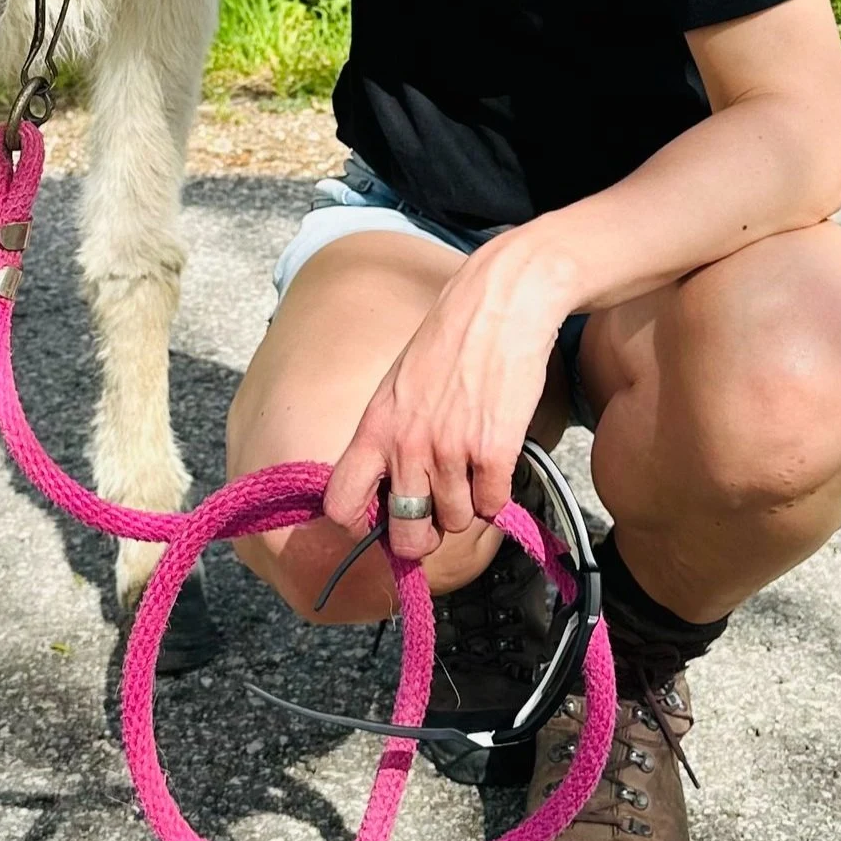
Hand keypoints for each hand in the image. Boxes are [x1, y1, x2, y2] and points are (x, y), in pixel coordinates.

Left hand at [321, 234, 570, 564]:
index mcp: (375, 428)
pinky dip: (498, 494)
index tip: (381, 521)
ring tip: (472, 469)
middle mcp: (407, 446)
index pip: (341, 504)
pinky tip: (496, 463)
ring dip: (467, 505)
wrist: (499, 303)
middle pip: (406, 536)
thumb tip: (389, 485)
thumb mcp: (398, 385)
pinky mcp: (494, 451)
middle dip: (423, 538)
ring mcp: (451, 450)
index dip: (360, 526)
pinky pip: (492, 506)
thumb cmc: (451, 339)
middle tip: (436, 518)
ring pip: (455, 522)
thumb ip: (389, 435)